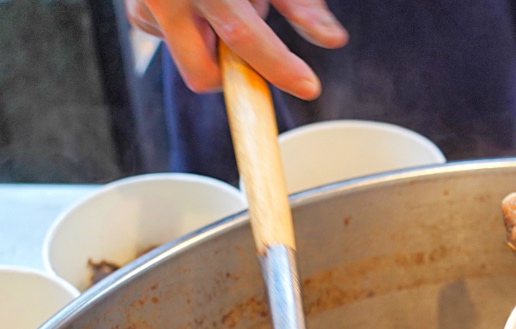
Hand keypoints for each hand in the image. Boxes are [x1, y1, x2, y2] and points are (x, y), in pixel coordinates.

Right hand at [126, 0, 347, 98]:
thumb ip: (300, 4)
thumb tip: (334, 40)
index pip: (243, 36)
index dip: (278, 66)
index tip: (309, 87)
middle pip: (203, 74)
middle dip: (232, 77)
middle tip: (256, 53)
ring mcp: (145, 5)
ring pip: (190, 60)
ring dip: (215, 47)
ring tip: (225, 6)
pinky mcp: (136, 14)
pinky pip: (174, 43)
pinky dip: (195, 32)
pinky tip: (201, 3)